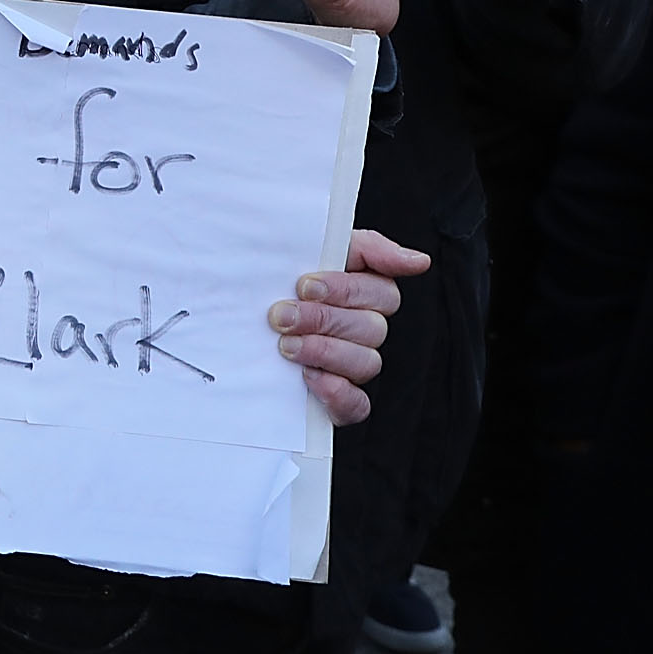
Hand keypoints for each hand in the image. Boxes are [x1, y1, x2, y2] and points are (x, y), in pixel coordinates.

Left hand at [271, 229, 429, 424]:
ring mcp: (354, 367)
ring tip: (285, 344)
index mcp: (366, 294)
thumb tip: (420, 261)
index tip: (305, 285)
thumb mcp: (315, 248)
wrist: (232, 312)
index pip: (382, 293)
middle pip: (372, 329)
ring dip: (324, 351)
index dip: (346, 291)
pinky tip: (310, 377)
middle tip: (281, 315)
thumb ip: (369, 248)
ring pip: (366, 363)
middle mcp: (366, 331)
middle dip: (323, 320)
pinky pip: (357, 405)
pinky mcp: (340, 400)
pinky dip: (336, 392)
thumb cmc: (279, 279)